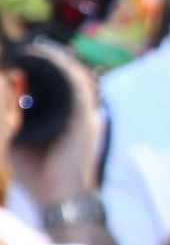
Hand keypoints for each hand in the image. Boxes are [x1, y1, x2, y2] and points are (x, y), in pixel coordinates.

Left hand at [5, 39, 102, 210]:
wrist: (57, 196)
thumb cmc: (36, 174)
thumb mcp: (15, 139)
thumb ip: (10, 117)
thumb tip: (7, 89)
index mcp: (63, 118)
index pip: (56, 85)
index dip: (43, 68)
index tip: (22, 58)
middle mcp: (76, 113)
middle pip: (67, 77)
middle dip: (50, 60)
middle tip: (30, 48)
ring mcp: (83, 115)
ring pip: (75, 77)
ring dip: (58, 62)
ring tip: (37, 50)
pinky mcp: (85, 119)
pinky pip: (79, 87)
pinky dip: (66, 72)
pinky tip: (50, 61)